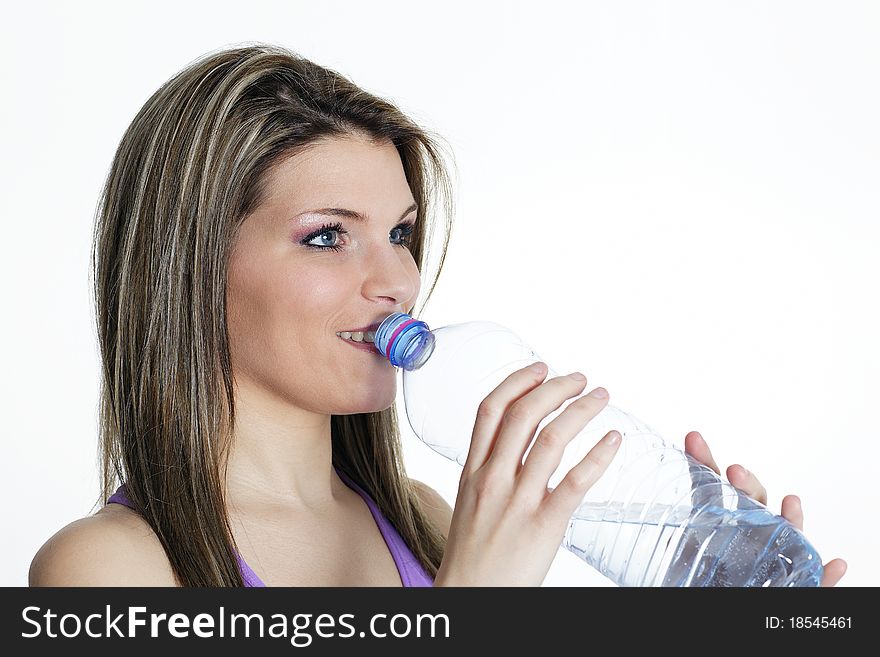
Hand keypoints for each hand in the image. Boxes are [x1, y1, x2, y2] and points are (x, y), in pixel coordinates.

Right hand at [434, 363, 621, 585]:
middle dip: (555, 388)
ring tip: (600, 398)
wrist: (468, 596)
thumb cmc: (471, 554)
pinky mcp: (544, 524)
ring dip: (581, 410)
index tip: (540, 368)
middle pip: (523, 415)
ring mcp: (518, 501)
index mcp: (473, 470)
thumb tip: (512, 450)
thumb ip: (489, 473)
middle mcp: (493, 478)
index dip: (517, 382)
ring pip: (552, 439)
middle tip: (580, 378)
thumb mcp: (468, 502)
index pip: (490, 410)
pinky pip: (575, 481)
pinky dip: (598, 455)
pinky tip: (613, 440)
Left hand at [684, 430, 846, 586]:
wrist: (717, 596)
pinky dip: (824, 574)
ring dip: (792, 519)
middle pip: (754, 502)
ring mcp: (775, 557)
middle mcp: (751, 534)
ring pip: (789, 536)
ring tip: (791, 502)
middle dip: (748, 484)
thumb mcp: (680, 549)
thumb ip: (675, 523)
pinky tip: (833, 564)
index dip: (705, 462)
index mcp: (720, 523)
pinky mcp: (796, 584)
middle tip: (733, 471)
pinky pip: (813, 582)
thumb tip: (664, 481)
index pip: (713, 487)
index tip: (693, 438)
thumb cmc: (703, 577)